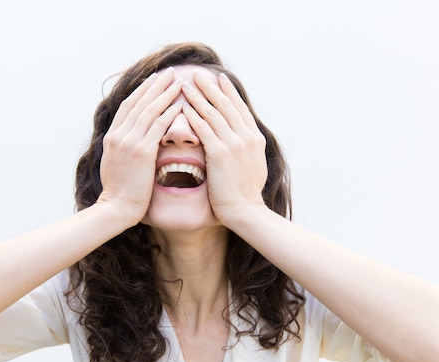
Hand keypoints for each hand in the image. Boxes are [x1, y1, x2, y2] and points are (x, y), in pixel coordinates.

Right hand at [97, 68, 182, 225]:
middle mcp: (119, 135)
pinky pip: (158, 126)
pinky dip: (169, 113)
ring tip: (178, 82)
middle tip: (168, 72)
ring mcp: (129, 142)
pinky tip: (180, 104)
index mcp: (112, 137)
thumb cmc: (119, 193)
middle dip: (155, 85)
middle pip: (139, 102)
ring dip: (165, 94)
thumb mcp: (115, 165)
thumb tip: (131, 142)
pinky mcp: (141, 152)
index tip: (154, 80)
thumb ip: (122, 149)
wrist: (115, 208)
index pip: (128, 106)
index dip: (142, 91)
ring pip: (149, 110)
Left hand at [182, 71, 267, 225]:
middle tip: (198, 73)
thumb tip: (243, 143)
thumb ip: (247, 150)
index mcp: (255, 138)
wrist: (246, 211)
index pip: (240, 108)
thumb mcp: (253, 166)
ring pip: (213, 112)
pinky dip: (193, 115)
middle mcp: (246, 137)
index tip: (220, 79)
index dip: (229, 92)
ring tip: (186, 83)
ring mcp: (234, 143)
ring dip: (198, 96)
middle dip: (211, 87)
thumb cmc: (246, 195)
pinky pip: (204, 128)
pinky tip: (183, 106)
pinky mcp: (220, 153)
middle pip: (226, 105)